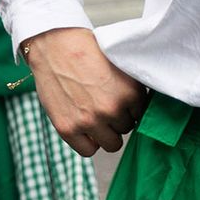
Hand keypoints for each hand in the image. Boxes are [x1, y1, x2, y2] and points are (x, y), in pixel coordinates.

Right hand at [25, 27, 147, 155]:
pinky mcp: (68, 129)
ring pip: (112, 144)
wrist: (57, 48)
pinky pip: (89, 151)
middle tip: (107, 107)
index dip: (131, 108)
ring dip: (107, 133)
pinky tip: (86, 129)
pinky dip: (89, 143)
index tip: (121, 102)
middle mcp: (112, 109)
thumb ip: (131, 89)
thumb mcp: (121, 68)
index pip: (141, 114)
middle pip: (126, 129)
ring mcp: (90, 121)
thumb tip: (139, 110)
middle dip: (118, 120)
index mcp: (130, 93)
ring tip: (98, 118)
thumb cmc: (89, 54)